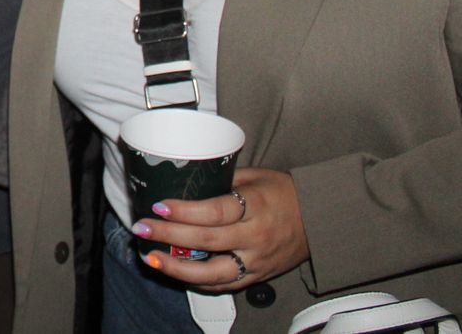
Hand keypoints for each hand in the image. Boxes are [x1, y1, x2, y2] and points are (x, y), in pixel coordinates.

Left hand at [131, 167, 309, 288]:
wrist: (321, 219)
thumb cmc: (284, 192)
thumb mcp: (255, 176)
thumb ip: (222, 180)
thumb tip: (184, 179)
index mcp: (256, 206)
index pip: (215, 211)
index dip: (184, 211)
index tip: (158, 207)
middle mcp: (256, 237)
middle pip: (207, 241)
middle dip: (168, 236)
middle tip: (141, 228)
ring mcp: (257, 261)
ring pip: (213, 273)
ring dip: (177, 268)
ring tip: (150, 259)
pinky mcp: (258, 277)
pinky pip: (224, 284)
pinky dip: (197, 281)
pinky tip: (175, 272)